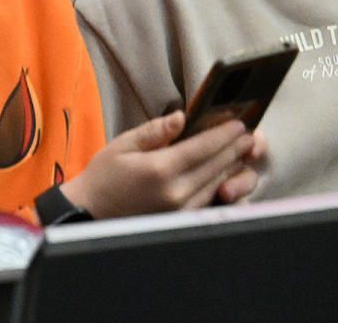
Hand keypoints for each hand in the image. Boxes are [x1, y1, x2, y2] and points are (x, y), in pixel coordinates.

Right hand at [66, 110, 264, 218]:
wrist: (88, 212)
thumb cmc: (104, 176)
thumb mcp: (124, 145)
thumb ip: (155, 131)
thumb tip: (181, 117)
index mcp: (160, 170)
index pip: (203, 148)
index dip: (225, 134)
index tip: (240, 123)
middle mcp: (174, 192)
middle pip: (216, 166)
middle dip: (235, 148)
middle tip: (249, 134)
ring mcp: (178, 210)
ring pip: (215, 184)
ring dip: (231, 166)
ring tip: (242, 151)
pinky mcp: (178, 220)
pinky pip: (207, 200)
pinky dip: (219, 184)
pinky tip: (224, 173)